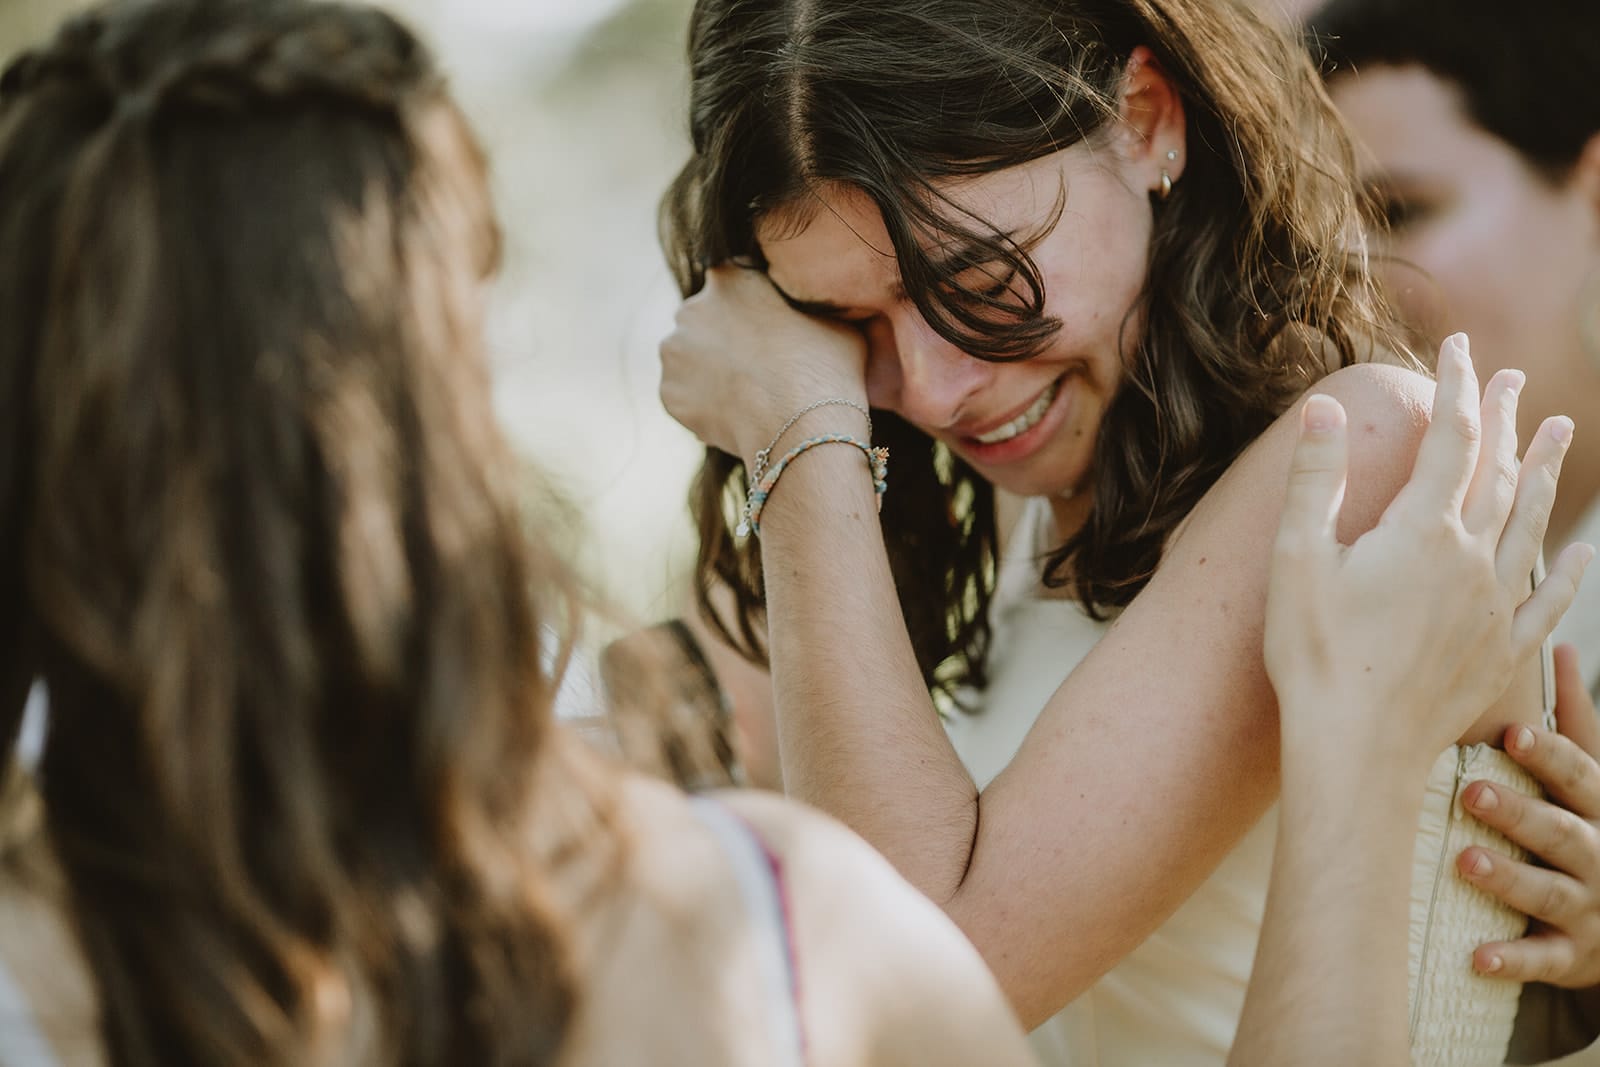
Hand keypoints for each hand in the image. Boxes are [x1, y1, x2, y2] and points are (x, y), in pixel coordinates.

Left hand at [659, 265, 868, 462]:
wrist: (801, 425)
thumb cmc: (826, 367)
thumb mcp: (834, 318)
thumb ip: (808, 307)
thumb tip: (814, 316)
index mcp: (729, 277)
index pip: (734, 284)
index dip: (753, 309)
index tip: (769, 331)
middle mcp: (691, 308)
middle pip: (705, 321)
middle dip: (724, 339)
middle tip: (757, 367)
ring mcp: (675, 353)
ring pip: (690, 359)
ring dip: (710, 371)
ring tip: (747, 395)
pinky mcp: (668, 394)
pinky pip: (685, 396)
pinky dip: (704, 405)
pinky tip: (736, 416)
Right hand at [1264, 333, 1587, 772]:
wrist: (1356, 746)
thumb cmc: (1314, 654)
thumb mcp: (1297, 558)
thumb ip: (1317, 477)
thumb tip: (1326, 406)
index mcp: (1421, 530)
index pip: (1449, 438)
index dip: (1456, 388)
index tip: (1457, 348)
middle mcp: (1471, 559)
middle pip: (1498, 471)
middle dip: (1505, 418)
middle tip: (1512, 379)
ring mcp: (1493, 606)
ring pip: (1530, 523)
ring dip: (1544, 472)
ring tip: (1560, 432)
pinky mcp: (1501, 651)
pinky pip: (1548, 601)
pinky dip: (1568, 572)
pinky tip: (1581, 553)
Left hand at [1459, 644, 1599, 984]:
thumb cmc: (1593, 830)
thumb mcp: (1594, 779)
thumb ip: (1579, 721)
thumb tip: (1560, 645)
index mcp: (1599, 809)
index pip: (1579, 776)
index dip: (1550, 754)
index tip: (1513, 731)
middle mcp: (1599, 855)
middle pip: (1562, 832)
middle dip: (1519, 813)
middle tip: (1471, 791)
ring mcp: (1589, 909)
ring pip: (1550, 893)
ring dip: (1509, 880)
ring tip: (1465, 862)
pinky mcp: (1573, 956)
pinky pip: (1542, 961)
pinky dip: (1511, 960)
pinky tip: (1475, 959)